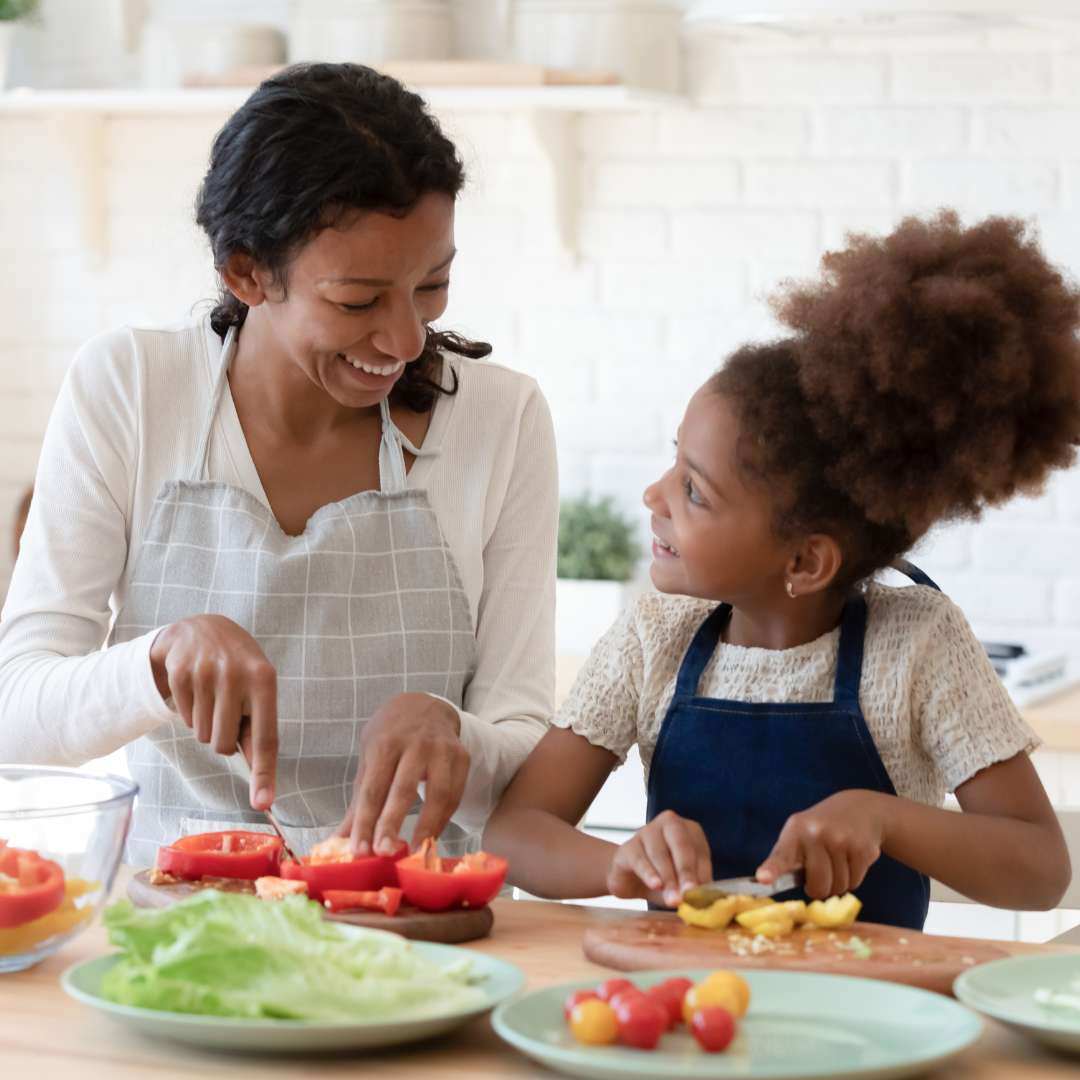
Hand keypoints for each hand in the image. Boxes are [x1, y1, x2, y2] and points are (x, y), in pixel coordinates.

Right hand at [149, 614, 277, 809]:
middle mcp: (236, 675)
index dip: (264, 773)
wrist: (202, 628)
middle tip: (226, 710)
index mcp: (265, 680)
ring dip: (205, 724)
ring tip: (212, 696)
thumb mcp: (258, 688)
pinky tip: (196, 690)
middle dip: (223, 737)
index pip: (266, 737)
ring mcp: (206, 673)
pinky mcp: (180, 673)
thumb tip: (263, 783)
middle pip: (223, 745)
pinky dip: (189, 713)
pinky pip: (183, 720)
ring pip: (202, 736)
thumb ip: (260, 730)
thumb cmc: (239, 667)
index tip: (264, 803)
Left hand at [338, 693, 467, 856]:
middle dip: (392, 823)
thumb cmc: (391, 736)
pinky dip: (445, 818)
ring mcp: (441, 749)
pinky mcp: (461, 756)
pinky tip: (433, 836)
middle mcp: (414, 744)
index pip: (372, 789)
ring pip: (438, 792)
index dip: (365, 821)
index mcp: (385, 744)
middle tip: (384, 852)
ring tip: (415, 851)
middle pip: (403, 789)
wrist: (424, 706)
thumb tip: (338, 842)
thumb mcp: (369, 757)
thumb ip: (360, 800)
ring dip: (427, 825)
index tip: (358, 851)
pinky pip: (455, 794)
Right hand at [606, 810, 712, 907]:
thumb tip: (702, 898)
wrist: (631, 880)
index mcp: (689, 830)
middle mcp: (669, 824)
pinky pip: (640, 859)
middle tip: (689, 892)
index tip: (703, 892)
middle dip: (686, 871)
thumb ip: (692, 888)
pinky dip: (649, 873)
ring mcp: (646, 832)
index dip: (702, 872)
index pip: (700, 851)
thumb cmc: (664, 879)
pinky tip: (656, 885)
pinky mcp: (628, 846)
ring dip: (668, 878)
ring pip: (660, 853)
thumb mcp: (682, 884)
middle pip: (681, 845)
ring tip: (674, 899)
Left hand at [756, 790, 888, 898]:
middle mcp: (816, 833)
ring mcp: (841, 840)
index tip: (762, 878)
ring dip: (839, 882)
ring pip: (838, 886)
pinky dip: (853, 877)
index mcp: (795, 830)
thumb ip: (788, 857)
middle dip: (820, 888)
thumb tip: (766, 881)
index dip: (772, 869)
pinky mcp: (862, 849)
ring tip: (838, 860)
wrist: (859, 808)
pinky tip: (851, 858)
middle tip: (821, 873)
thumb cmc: (821, 829)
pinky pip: (855, 882)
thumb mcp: (800, 832)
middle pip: (818, 885)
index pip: (782, 855)